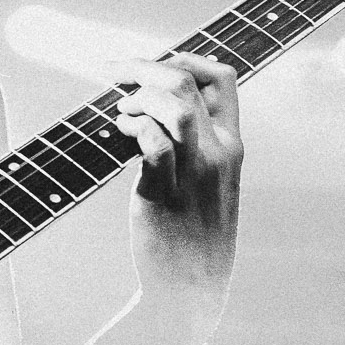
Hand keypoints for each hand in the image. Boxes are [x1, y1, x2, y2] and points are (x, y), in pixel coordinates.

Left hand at [109, 52, 243, 310]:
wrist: (190, 287)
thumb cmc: (193, 233)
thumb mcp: (207, 183)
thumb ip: (193, 146)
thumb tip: (155, 111)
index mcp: (232, 145)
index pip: (222, 77)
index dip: (184, 57)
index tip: (151, 63)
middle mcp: (219, 153)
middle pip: (187, 82)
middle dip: (143, 66)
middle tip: (112, 73)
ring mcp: (194, 173)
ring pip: (173, 106)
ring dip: (138, 95)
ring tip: (121, 110)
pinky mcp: (164, 193)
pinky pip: (151, 142)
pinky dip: (133, 126)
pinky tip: (121, 130)